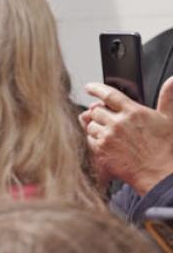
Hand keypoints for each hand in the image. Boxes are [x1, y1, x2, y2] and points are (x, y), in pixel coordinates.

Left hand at [82, 78, 172, 192]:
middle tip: (108, 119)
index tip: (89, 87)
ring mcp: (107, 137)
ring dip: (96, 127)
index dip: (96, 89)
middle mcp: (118, 122)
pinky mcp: (100, 151)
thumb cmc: (164, 147)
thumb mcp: (168, 118)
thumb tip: (172, 80)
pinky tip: (107, 144)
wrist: (157, 172)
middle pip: (96, 110)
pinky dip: (94, 140)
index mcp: (133, 112)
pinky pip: (89, 140)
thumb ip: (167, 98)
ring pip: (91, 125)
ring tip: (111, 134)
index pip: (109, 95)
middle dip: (99, 113)